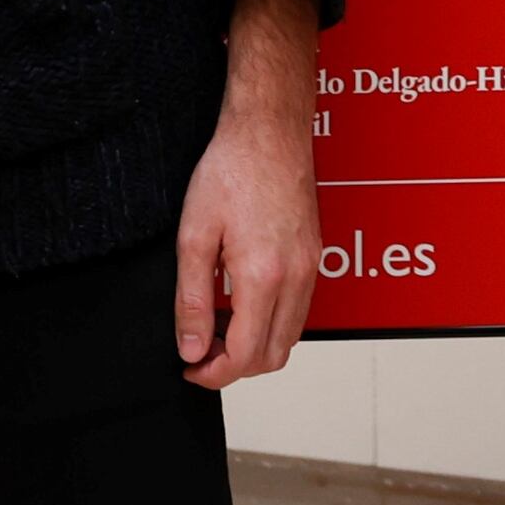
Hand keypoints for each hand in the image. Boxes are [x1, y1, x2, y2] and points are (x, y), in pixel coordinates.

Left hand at [172, 103, 318, 389]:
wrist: (269, 131)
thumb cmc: (231, 171)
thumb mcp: (194, 236)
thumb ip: (191, 299)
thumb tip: (192, 348)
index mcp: (264, 276)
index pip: (245, 355)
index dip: (213, 373)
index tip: (189, 367)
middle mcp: (296, 278)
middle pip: (274, 357)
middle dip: (235, 367)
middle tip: (200, 351)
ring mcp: (311, 267)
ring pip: (290, 337)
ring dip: (255, 346)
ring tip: (218, 326)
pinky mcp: (314, 256)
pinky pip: (299, 310)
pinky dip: (272, 322)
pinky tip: (242, 301)